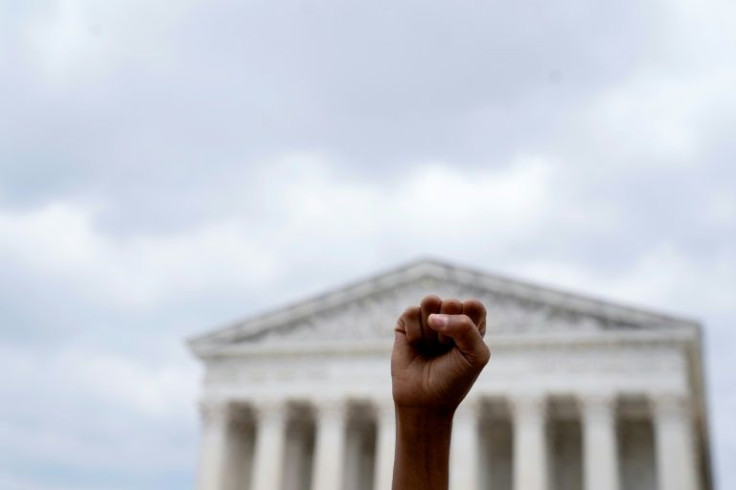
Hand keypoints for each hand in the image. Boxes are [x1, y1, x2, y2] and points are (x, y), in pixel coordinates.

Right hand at [391, 295, 489, 414]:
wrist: (425, 401)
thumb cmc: (454, 379)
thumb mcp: (475, 355)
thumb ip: (465, 327)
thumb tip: (432, 317)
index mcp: (472, 323)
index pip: (474, 305)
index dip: (468, 326)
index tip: (463, 348)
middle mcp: (450, 317)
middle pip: (451, 303)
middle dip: (448, 331)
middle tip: (445, 350)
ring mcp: (427, 318)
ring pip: (430, 301)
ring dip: (431, 331)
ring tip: (430, 347)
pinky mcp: (406, 323)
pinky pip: (411, 312)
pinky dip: (414, 333)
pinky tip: (415, 346)